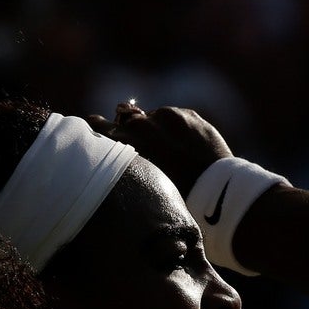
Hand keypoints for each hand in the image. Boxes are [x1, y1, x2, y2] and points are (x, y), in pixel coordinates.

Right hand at [85, 102, 232, 196]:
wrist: (215, 188)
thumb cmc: (174, 195)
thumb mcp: (143, 180)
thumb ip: (127, 161)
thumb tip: (120, 146)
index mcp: (127, 144)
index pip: (102, 126)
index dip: (98, 126)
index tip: (93, 123)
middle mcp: (142, 124)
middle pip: (127, 118)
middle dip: (130, 128)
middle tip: (138, 142)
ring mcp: (167, 116)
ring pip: (153, 118)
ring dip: (156, 128)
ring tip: (169, 150)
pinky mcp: (188, 114)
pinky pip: (174, 118)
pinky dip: (175, 128)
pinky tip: (183, 146)